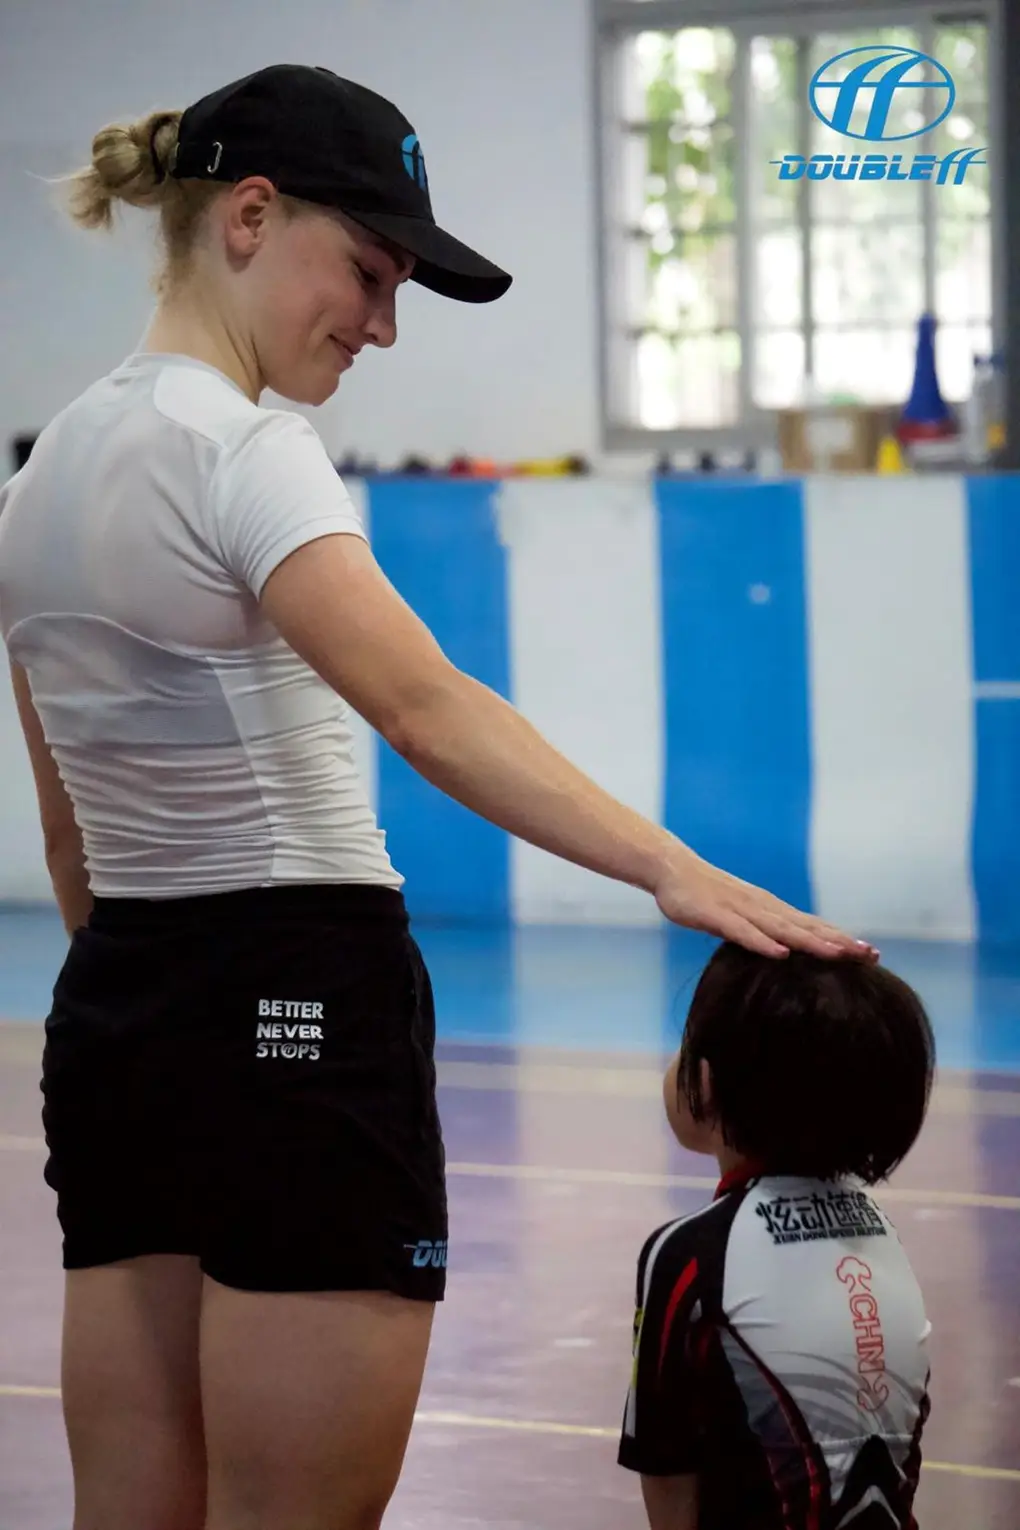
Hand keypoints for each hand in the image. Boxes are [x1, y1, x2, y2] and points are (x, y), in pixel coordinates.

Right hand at [653, 849, 878, 961]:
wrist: (674, 869)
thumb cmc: (707, 896)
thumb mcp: (742, 917)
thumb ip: (764, 933)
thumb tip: (787, 953)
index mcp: (772, 910)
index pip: (814, 927)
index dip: (842, 940)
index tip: (872, 954)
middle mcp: (764, 908)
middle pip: (808, 928)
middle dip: (839, 943)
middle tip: (870, 955)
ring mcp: (741, 911)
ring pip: (782, 930)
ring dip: (811, 943)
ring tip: (838, 955)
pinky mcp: (717, 916)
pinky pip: (743, 933)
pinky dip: (763, 943)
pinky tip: (780, 954)